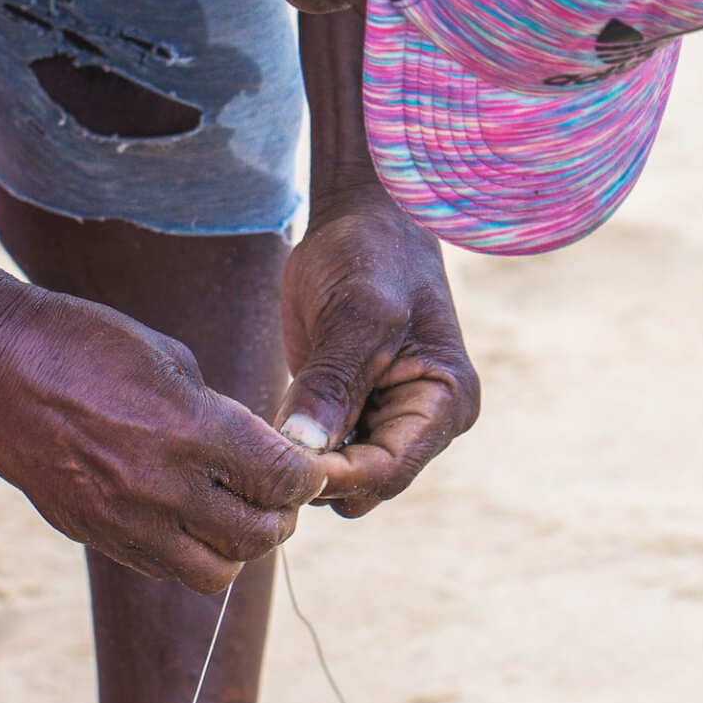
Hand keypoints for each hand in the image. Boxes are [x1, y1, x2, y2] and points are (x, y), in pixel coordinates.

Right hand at [0, 283, 327, 592]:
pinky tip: (182, 516)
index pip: (284, 481)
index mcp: (190, 430)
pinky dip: (186, 551)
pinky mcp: (93, 534)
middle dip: (281, 515)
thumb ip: (220, 414)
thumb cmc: (81, 342)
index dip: (307, 476)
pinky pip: (161, 567)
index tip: (305, 465)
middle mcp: (161, 487)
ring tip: (231, 513)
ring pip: (213, 572)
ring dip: (235, 547)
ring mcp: (123, 520)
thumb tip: (254, 450)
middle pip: (258, 536)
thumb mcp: (169, 358)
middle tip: (276, 493)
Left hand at [278, 189, 480, 516]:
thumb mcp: (358, 312)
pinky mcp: (351, 410)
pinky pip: (323, 452)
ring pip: (341, 476)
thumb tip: (303, 448)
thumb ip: (333, 382)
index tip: (282, 466)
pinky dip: (295, 449)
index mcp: (446, 403)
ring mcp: (386, 419)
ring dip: (303, 466)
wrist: (363, 218)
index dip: (336, 477)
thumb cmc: (373, 254)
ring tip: (256, 441)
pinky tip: (261, 429)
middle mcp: (423, 422)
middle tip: (258, 453)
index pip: (389, 469)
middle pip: (366, 484)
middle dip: (318, 477)